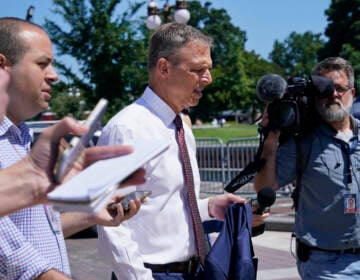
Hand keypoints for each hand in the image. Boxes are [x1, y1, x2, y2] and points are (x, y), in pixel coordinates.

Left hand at [26, 117, 143, 203]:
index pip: (105, 153)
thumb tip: (86, 128)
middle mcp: (87, 169)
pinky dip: (114, 191)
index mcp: (83, 155)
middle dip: (129, 167)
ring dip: (127, 179)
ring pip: (110, 180)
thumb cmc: (38, 157)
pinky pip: (101, 193)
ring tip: (142, 177)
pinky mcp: (83, 194)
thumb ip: (66, 124)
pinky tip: (126, 190)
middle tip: (144, 165)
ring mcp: (86, 182)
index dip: (119, 151)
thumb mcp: (50, 135)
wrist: (27, 180)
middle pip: (112, 167)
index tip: (133, 149)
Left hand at [91, 193, 142, 225]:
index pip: (136, 205)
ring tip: (132, 200)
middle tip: (138, 199)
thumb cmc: (104, 202)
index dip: (141, 202)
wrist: (92, 209)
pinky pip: (121, 217)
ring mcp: (120, 219)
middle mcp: (124, 214)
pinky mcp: (115, 222)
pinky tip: (119, 205)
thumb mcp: (116, 196)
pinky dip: (121, 210)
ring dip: (132, 207)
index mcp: (126, 208)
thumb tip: (135, 189)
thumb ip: (126, 193)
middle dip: (138, 205)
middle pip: (135, 211)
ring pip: (130, 215)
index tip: (146, 197)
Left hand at [208, 193, 246, 219]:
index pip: (243, 206)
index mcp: (236, 203)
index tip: (248, 209)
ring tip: (242, 219)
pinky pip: (233, 222)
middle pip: (242, 212)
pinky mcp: (229, 220)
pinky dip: (235, 222)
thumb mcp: (228, 196)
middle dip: (244, 214)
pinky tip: (237, 223)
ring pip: (239, 218)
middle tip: (246, 215)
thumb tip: (244, 201)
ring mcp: (232, 215)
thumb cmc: (219, 199)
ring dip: (240, 218)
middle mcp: (235, 209)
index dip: (246, 208)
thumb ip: (235, 198)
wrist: (211, 206)